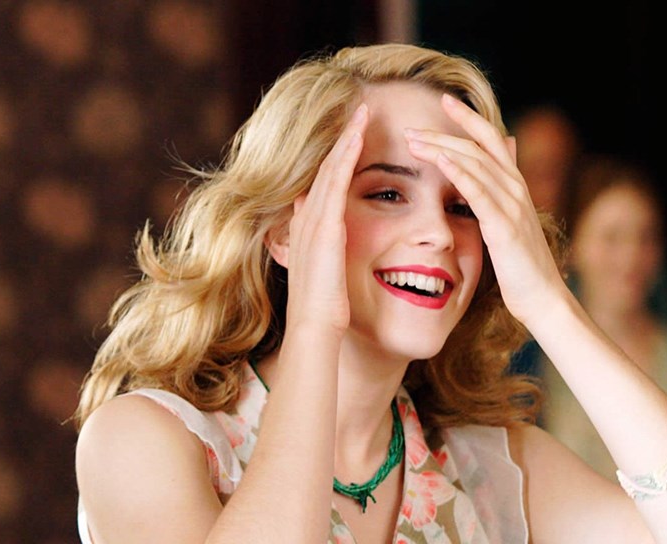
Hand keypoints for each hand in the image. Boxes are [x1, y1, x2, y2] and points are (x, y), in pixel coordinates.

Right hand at [283, 104, 367, 334]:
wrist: (315, 328)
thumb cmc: (327, 311)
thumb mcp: (329, 276)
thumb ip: (331, 255)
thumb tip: (337, 242)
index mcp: (309, 230)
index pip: (325, 185)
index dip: (338, 159)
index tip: (352, 138)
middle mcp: (306, 219)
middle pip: (325, 168)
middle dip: (341, 139)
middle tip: (358, 111)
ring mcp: (312, 221)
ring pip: (329, 168)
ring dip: (345, 138)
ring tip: (361, 111)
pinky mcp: (324, 226)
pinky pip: (335, 181)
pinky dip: (345, 155)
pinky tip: (357, 134)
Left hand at [404, 94, 565, 328]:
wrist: (543, 299)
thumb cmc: (522, 268)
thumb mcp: (510, 225)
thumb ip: (498, 197)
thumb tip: (490, 176)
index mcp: (515, 186)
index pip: (490, 139)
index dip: (468, 117)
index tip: (444, 100)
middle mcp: (515, 188)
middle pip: (475, 147)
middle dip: (441, 134)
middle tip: (410, 128)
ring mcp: (512, 205)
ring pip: (473, 164)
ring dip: (440, 149)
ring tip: (412, 141)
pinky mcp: (504, 226)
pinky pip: (478, 192)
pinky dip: (458, 173)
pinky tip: (439, 161)